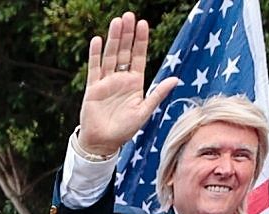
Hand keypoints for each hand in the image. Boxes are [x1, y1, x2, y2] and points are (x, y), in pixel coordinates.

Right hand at [78, 12, 180, 156]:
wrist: (103, 143)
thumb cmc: (124, 130)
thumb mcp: (144, 112)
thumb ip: (157, 94)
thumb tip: (176, 79)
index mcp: (135, 83)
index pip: (139, 56)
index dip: (141, 41)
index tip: (144, 24)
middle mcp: (121, 79)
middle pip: (124, 51)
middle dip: (127, 34)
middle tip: (129, 15)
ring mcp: (106, 82)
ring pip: (110, 55)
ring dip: (113, 39)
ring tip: (117, 22)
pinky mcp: (93, 88)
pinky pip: (94, 68)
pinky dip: (95, 54)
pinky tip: (97, 40)